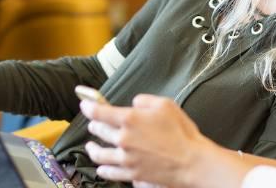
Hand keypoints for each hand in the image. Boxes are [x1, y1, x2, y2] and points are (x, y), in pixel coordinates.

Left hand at [80, 94, 241, 187]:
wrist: (192, 162)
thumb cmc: (181, 133)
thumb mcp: (165, 105)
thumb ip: (144, 100)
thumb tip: (134, 104)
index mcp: (129, 119)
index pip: (98, 112)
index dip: (88, 106)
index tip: (84, 105)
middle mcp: (123, 139)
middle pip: (98, 131)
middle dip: (94, 126)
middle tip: (93, 124)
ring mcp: (125, 158)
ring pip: (99, 154)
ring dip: (92, 148)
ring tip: (90, 146)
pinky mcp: (131, 174)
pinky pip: (109, 172)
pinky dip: (103, 169)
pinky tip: (101, 167)